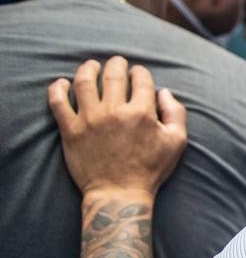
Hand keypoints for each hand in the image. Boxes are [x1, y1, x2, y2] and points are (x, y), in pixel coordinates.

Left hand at [48, 57, 187, 200]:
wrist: (119, 194)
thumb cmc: (150, 170)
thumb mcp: (176, 142)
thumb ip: (176, 113)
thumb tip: (164, 92)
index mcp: (142, 112)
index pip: (140, 79)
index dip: (140, 72)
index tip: (138, 74)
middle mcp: (115, 111)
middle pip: (113, 75)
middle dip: (117, 64)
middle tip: (117, 62)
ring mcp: (90, 119)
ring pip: (84, 82)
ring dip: (88, 68)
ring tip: (91, 65)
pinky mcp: (71, 130)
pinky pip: (58, 102)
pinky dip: (57, 88)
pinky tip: (62, 82)